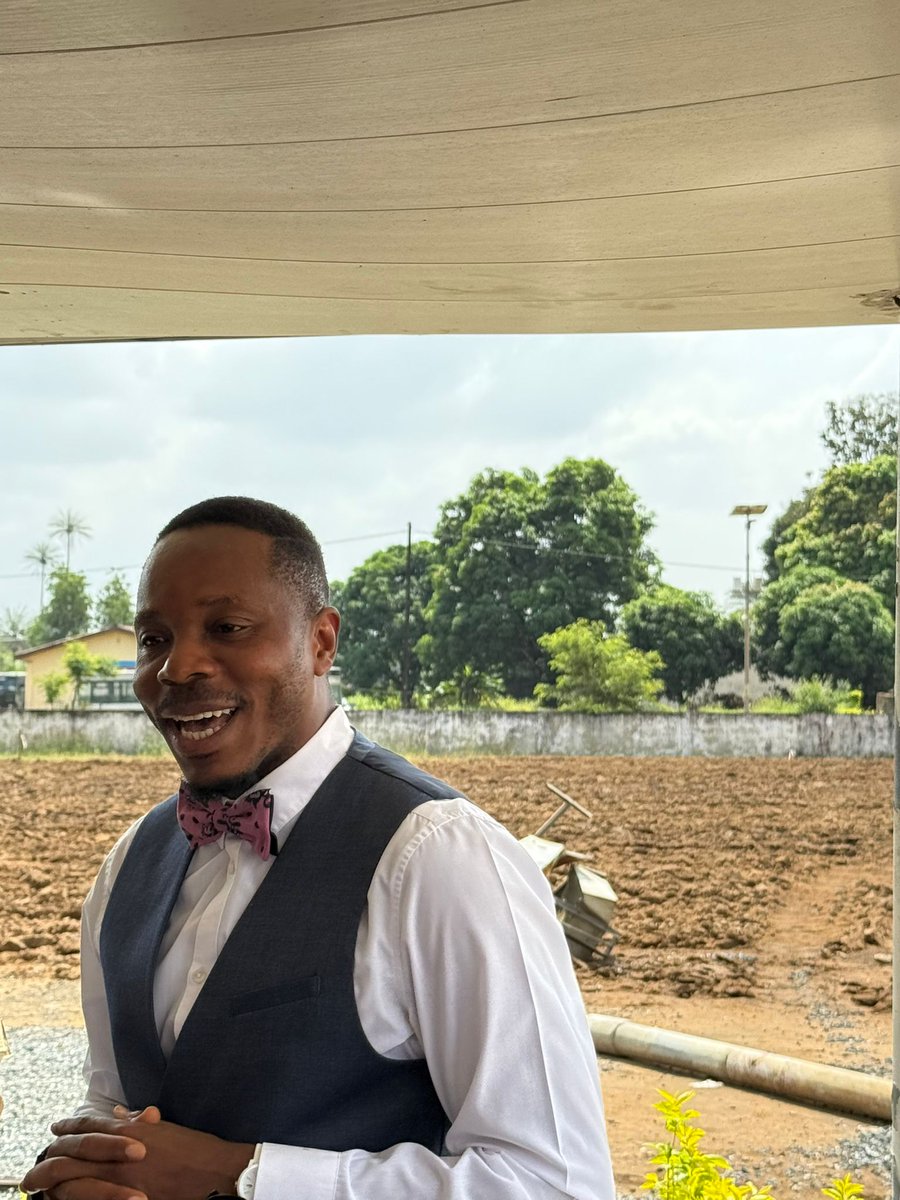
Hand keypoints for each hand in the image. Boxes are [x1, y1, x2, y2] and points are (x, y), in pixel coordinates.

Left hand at [22, 1107, 252, 1199]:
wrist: (215, 1174)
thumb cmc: (194, 1149)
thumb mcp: (166, 1130)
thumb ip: (138, 1123)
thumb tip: (118, 1114)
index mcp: (128, 1133)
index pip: (87, 1127)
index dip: (69, 1127)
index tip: (57, 1128)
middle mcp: (118, 1156)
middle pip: (69, 1156)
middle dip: (50, 1159)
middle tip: (40, 1161)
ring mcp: (118, 1182)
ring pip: (71, 1183)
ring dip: (54, 1183)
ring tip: (42, 1184)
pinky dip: (75, 1198)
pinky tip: (68, 1198)